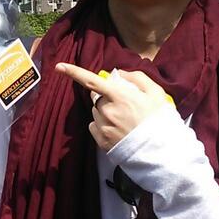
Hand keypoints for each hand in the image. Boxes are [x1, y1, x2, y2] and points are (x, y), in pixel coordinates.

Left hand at [56, 64, 171, 151]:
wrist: (160, 152)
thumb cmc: (159, 120)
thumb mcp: (156, 93)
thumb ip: (136, 78)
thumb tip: (119, 74)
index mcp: (119, 96)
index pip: (91, 81)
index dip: (74, 72)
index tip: (59, 66)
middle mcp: (106, 110)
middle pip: (97, 97)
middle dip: (106, 97)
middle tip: (125, 106)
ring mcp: (102, 126)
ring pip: (96, 112)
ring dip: (105, 112)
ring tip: (125, 121)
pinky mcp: (101, 140)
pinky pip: (95, 126)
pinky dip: (102, 125)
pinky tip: (118, 130)